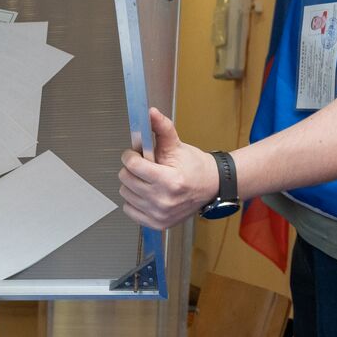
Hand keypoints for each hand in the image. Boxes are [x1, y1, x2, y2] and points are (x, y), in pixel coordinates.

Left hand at [119, 108, 220, 228]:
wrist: (211, 186)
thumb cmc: (194, 166)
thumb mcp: (177, 145)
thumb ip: (162, 128)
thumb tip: (150, 112)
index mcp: (169, 181)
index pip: (132, 165)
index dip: (131, 155)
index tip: (137, 154)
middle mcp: (163, 200)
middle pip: (125, 179)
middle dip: (131, 169)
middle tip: (145, 167)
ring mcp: (159, 214)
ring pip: (125, 193)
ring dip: (132, 184)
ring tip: (148, 180)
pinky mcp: (157, 223)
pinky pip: (129, 210)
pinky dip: (134, 200)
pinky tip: (147, 193)